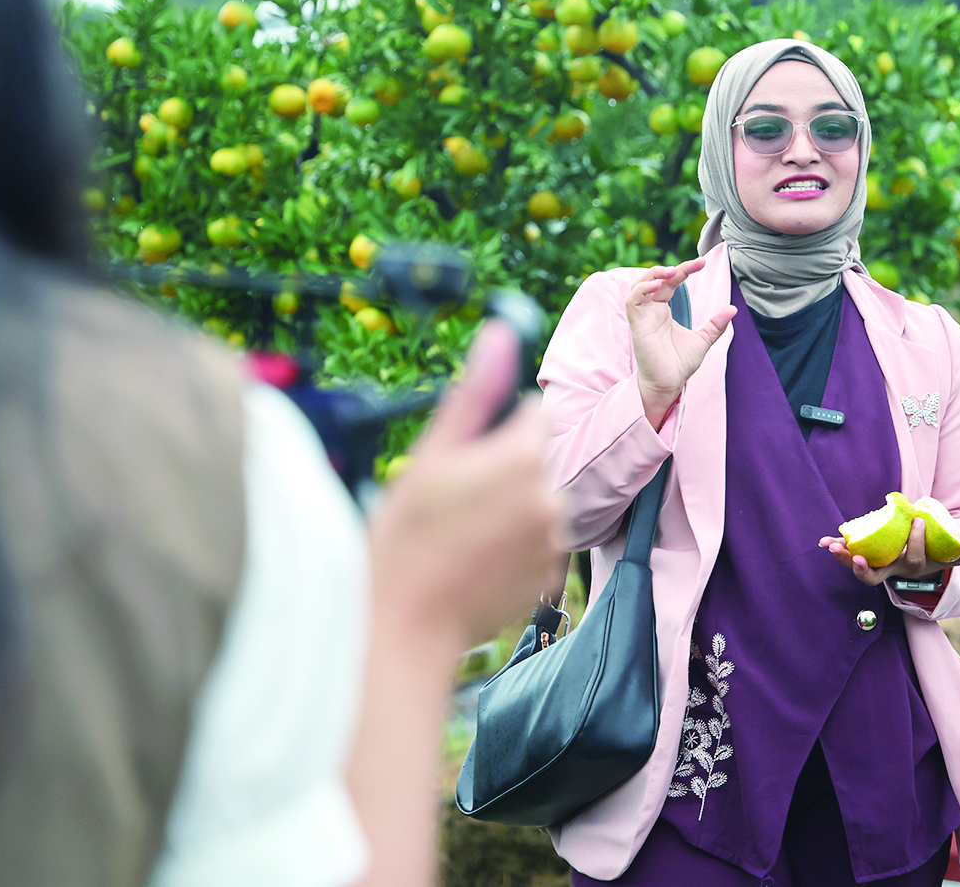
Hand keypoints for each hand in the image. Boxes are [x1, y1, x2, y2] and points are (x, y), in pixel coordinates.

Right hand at [367, 320, 565, 662]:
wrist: (404, 626)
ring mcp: (555, 539)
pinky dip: (515, 545)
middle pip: (535, 459)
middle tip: (454, 502)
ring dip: (510, 508)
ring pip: (537, 499)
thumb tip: (501, 333)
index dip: (496, 432)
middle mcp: (551, 495)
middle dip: (503, 470)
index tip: (465, 459)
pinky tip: (475, 561)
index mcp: (523, 456)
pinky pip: (539, 540)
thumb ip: (476, 392)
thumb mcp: (431, 455)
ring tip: (461, 537)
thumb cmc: (405, 539)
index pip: (533, 414)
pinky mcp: (552, 575)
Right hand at [627, 258, 735, 426]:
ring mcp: (642, 317)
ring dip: (652, 275)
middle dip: (668, 268)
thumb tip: (733, 309)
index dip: (684, 269)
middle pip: (653, 279)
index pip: (670, 282)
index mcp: (663, 310)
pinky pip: (633, 301)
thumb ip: (715, 324)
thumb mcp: (703, 340)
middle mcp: (651, 310)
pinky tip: (658, 287)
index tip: (702, 262)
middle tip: (691, 265)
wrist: (670, 384)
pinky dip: (642, 290)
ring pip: (638, 285)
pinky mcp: (637, 325)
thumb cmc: (679, 364)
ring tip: (671, 272)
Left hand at [817, 519, 959, 587]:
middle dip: (864, 569)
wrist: (924, 556)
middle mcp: (891, 570)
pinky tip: (823, 541)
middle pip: (875, 576)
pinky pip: (849, 552)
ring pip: (858, 566)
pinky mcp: (865, 553)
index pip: (912, 560)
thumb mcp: (958, 553)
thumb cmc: (939, 551)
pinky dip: (836, 547)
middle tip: (858, 558)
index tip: (919, 522)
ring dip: (844, 557)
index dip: (915, 543)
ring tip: (831, 546)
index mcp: (911, 568)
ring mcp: (876, 563)